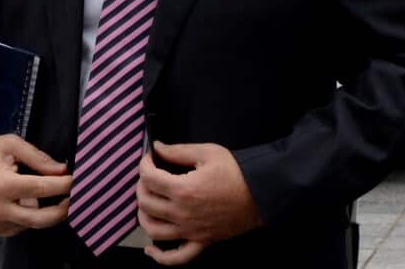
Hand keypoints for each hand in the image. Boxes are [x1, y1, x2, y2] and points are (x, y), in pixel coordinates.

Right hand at [0, 134, 70, 236]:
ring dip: (41, 211)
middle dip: (62, 210)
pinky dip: (25, 215)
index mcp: (1, 185)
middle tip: (73, 199)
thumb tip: (62, 170)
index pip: (42, 189)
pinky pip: (18, 226)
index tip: (77, 181)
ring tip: (37, 192)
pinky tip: (18, 200)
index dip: (63, 186)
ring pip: (30, 224)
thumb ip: (38, 157)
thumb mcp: (9, 145)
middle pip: (41, 219)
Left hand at [137, 141, 263, 265]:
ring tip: (147, 203)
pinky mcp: (201, 242)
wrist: (262, 193)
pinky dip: (160, 257)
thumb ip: (178, 151)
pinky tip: (151, 249)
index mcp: (183, 189)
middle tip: (149, 176)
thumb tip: (157, 147)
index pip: (149, 178)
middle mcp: (183, 213)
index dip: (144, 164)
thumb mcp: (207, 152)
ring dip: (144, 216)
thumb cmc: (236, 171)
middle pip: (146, 203)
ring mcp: (191, 231)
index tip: (149, 157)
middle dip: (142, 186)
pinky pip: (177, 258)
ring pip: (153, 230)